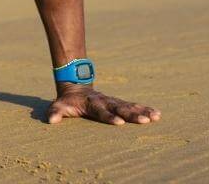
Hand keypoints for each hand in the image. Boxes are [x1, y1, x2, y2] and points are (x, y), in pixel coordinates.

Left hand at [47, 84, 161, 124]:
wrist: (76, 85)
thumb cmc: (68, 100)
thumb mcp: (59, 105)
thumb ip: (55, 112)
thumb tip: (51, 120)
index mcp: (92, 103)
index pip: (101, 111)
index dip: (109, 117)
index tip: (119, 123)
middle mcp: (105, 101)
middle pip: (120, 108)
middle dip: (132, 115)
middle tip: (144, 121)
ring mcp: (113, 101)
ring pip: (130, 106)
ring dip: (143, 111)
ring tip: (156, 117)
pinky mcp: (119, 103)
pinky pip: (134, 105)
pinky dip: (145, 109)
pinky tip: (157, 114)